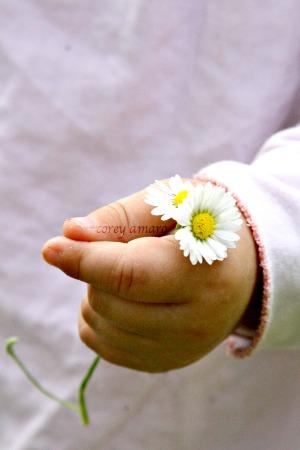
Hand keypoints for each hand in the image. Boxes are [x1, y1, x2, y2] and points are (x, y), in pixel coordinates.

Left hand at [42, 182, 257, 371]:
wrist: (241, 268)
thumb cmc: (200, 226)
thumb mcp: (170, 203)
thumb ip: (120, 216)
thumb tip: (70, 234)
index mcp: (205, 271)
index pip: (132, 275)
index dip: (87, 261)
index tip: (52, 248)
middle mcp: (198, 321)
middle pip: (110, 301)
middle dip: (95, 269)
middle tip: (122, 248)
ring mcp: (183, 349)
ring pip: (102, 327)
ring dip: (95, 293)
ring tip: (129, 272)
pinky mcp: (167, 363)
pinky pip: (105, 348)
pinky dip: (98, 318)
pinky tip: (124, 298)